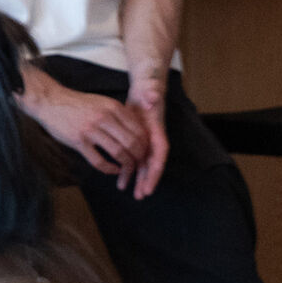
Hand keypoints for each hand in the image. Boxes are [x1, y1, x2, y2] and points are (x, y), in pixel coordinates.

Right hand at [21, 66, 152, 182]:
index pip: (139, 129)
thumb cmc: (79, 104)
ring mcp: (91, 130)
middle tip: (140, 164)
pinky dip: (109, 169)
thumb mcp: (103, 102)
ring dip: (126, 165)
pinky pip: (98, 160)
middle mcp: (105, 117)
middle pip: (132, 142)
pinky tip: (113, 170)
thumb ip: (118, 114)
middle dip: (139, 157)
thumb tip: (136, 130)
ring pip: (118, 152)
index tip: (146, 152)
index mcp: (114, 107)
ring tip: (128, 170)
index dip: (145, 144)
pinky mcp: (78, 141)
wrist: (52, 101)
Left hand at [125, 73, 171, 199]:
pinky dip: (130, 169)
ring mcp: (147, 140)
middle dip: (148, 180)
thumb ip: (152, 94)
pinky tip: (122, 180)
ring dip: (140, 178)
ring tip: (133, 193)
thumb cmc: (149, 89)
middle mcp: (154, 138)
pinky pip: (136, 158)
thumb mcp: (151, 90)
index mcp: (158, 129)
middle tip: (141, 195)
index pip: (160, 153)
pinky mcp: (138, 140)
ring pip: (144, 163)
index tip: (151, 184)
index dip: (156, 170)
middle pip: (153, 163)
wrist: (145, 87)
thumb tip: (152, 99)